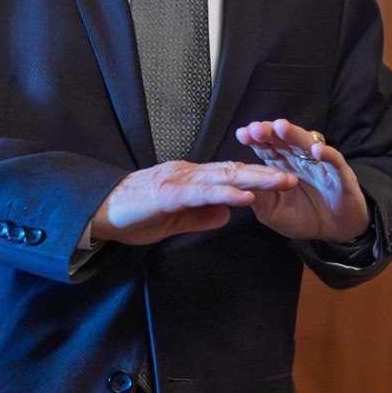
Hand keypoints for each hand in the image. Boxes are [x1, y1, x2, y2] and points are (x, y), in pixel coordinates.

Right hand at [91, 159, 296, 244]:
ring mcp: (178, 181)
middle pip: (233, 171)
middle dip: (266, 174)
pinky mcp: (167, 194)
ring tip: (281, 182)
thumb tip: (227, 215)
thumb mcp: (172, 221)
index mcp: (189, 180)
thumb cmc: (131, 217)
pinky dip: (226, 194)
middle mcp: (187, 174)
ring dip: (255, 180)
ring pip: (223, 177)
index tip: (282, 182)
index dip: (257, 178)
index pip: (228, 176)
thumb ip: (199, 216)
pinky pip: (202, 193)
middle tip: (295, 176)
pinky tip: (245, 197)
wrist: (96, 214)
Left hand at [235, 118, 370, 243]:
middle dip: (270, 132)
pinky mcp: (341, 175)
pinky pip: (335, 161)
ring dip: (294, 135)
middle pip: (284, 141)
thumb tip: (237, 181)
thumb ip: (257, 197)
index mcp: (283, 166)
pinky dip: (327, 154)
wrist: (335, 231)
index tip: (242, 134)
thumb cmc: (303, 218)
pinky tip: (316, 151)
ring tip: (281, 127)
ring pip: (307, 145)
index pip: (267, 148)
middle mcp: (300, 160)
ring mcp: (321, 165)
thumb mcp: (272, 212)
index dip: (255, 140)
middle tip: (255, 128)